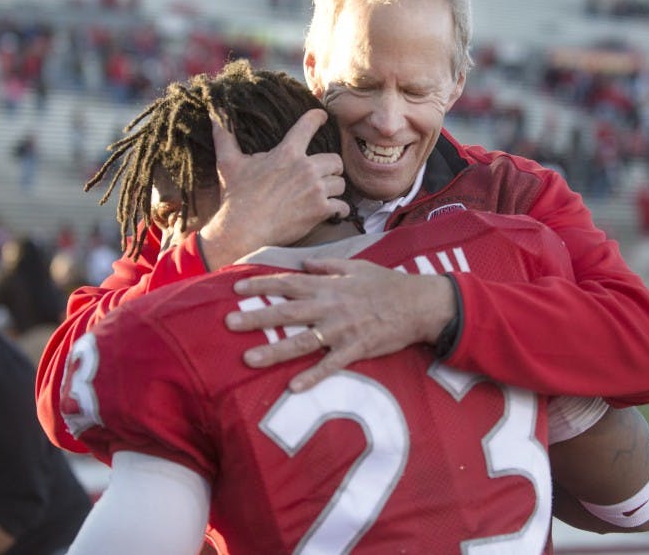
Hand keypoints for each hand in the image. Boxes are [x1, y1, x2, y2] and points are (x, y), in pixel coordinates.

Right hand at [198, 109, 348, 268]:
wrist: (243, 231)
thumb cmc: (236, 197)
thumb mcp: (228, 163)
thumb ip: (225, 136)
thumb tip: (214, 113)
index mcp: (287, 152)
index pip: (308, 125)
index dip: (317, 118)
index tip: (322, 117)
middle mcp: (305, 168)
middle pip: (335, 160)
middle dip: (330, 168)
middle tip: (322, 175)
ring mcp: (315, 190)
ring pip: (340, 183)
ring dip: (334, 189)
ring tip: (324, 195)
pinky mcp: (320, 211)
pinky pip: (342, 206)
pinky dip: (339, 210)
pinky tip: (333, 212)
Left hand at [226, 258, 456, 390]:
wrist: (419, 304)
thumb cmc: (387, 284)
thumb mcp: (357, 266)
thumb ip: (328, 265)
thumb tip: (304, 262)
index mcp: (329, 286)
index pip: (288, 283)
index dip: (262, 285)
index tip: (236, 287)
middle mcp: (330, 307)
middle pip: (287, 312)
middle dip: (257, 317)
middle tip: (229, 323)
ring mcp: (342, 330)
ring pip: (303, 341)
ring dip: (275, 350)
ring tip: (249, 358)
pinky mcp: (357, 349)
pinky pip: (331, 365)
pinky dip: (313, 376)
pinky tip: (293, 387)